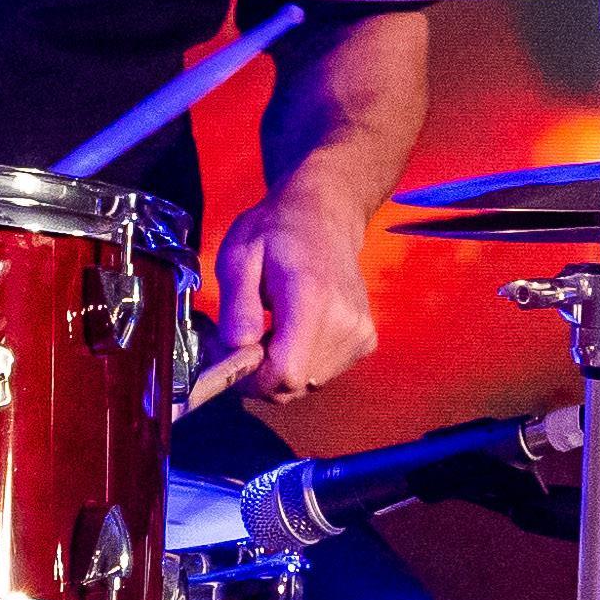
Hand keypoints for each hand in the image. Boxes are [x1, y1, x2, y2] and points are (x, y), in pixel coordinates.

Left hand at [202, 183, 380, 399]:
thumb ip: (237, 306)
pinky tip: (296, 328)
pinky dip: (303, 360)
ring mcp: (360, 333)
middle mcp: (345, 322)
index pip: (285, 373)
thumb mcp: (239, 256)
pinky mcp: (366, 340)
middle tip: (248, 336)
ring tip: (274, 326)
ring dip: (282, 366)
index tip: (233, 356)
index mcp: (312, 299)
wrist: (325, 215)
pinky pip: (323, 373)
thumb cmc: (276, 231)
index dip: (251, 378)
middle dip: (262, 372)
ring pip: (307, 383)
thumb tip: (236, 349)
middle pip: (294, 384)